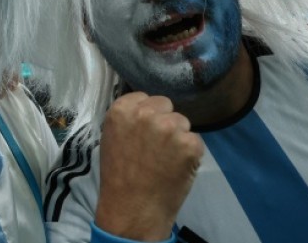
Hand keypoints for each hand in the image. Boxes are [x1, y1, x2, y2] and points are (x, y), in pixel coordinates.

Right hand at [95, 92, 203, 241]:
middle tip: (157, 146)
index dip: (147, 114)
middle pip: (166, 105)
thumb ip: (128, 120)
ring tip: (166, 159)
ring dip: (178, 137)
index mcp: (121, 110)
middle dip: (164, 121)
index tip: (144, 131)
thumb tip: (147, 110)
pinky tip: (178, 167)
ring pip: (182, 122)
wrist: (132, 208)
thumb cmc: (119, 176)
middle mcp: (145, 114)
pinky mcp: (190, 144)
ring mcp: (169, 127)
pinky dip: (190, 154)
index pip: (144, 98)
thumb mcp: (112, 138)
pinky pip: (195, 141)